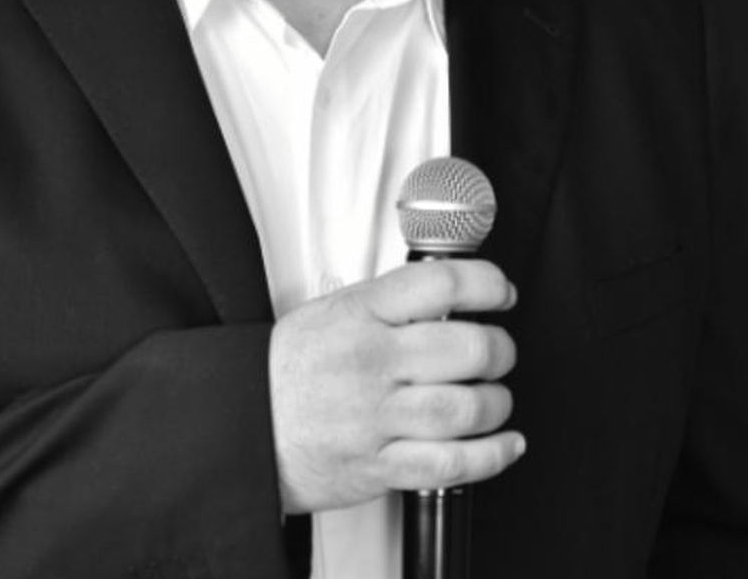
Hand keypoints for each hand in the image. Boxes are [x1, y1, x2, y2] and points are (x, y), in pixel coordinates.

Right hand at [268, 259, 522, 513]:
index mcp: (359, 314)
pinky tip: (504, 443)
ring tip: (493, 397)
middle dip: (500, 349)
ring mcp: (377, 416)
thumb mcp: (330, 311)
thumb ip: (387, 302)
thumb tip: (445, 293)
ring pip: (466, 408)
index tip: (500, 292)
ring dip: (496, 402)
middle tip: (498, 350)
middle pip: (467, 348)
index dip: (487, 283)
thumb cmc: (287, 368)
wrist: (242, 425)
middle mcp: (371, 361)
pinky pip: (451, 464)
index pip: (440, 284)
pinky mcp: (381, 465)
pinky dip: (491, 455)